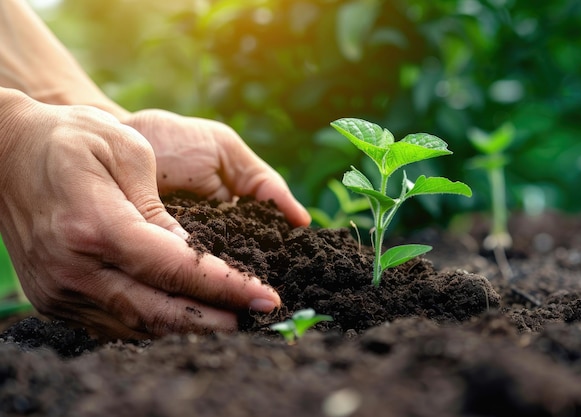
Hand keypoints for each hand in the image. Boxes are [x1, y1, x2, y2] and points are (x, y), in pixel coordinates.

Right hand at [0, 91, 280, 338]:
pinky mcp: (54, 297)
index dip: (227, 288)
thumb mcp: (127, 150)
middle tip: (257, 319)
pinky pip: (113, 324)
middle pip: (159, 312)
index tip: (265, 297)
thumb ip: (161, 209)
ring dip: (188, 329)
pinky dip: (154, 326)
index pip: (176, 270)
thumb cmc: (71, 138)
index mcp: (96, 226)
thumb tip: (190, 257)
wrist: (5, 151)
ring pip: (136, 326)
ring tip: (230, 323)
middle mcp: (74, 268)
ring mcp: (60, 288)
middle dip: (215, 320)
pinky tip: (185, 319)